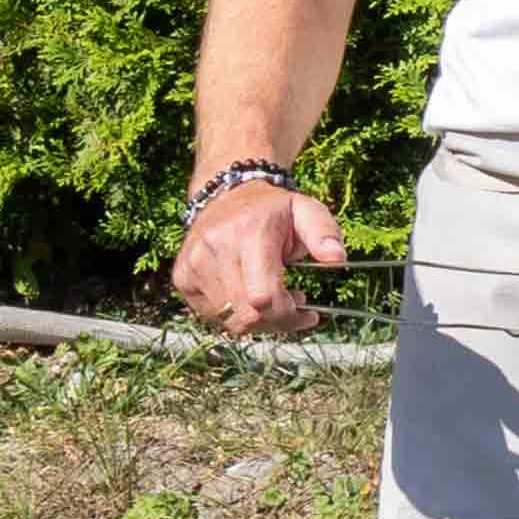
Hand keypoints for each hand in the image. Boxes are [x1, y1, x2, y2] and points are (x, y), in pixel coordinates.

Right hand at [170, 175, 350, 336]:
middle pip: (247, 314)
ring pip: (229, 320)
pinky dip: (234, 316)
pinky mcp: (182, 277)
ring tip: (271, 300)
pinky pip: (212, 316)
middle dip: (276, 320)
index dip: (287, 312)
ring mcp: (193, 264)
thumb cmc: (273, 211)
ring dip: (256, 321)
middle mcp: (215, 248)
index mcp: (248, 232)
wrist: (227, 197)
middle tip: (293, 306)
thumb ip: (324, 233)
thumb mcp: (306, 211)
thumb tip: (337, 258)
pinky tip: (247, 298)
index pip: (264, 296)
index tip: (304, 304)